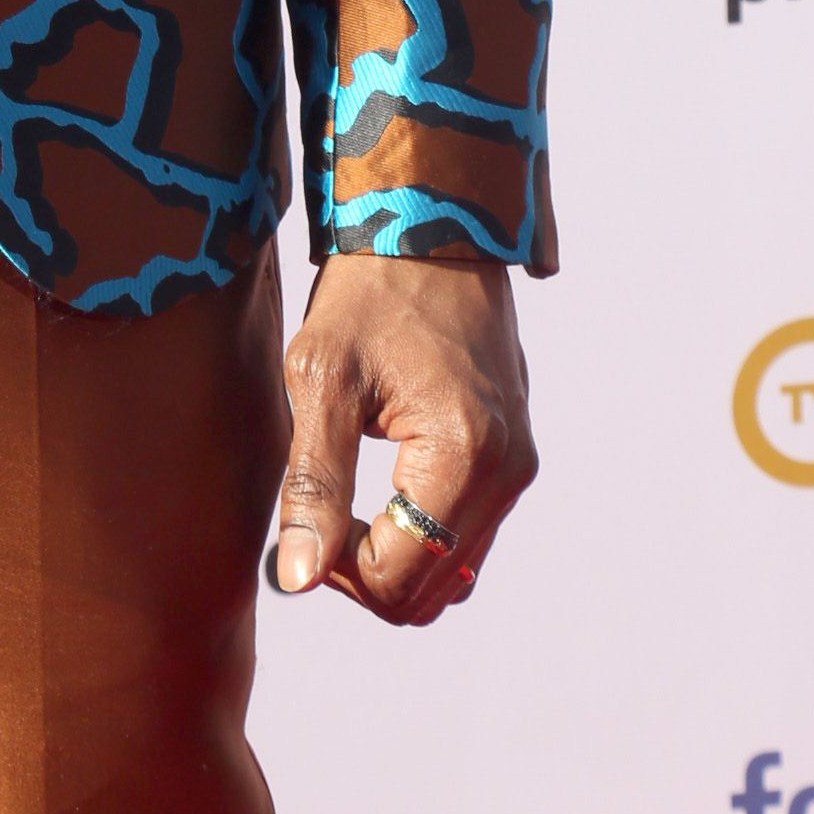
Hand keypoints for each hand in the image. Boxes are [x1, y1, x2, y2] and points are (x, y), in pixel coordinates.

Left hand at [272, 254, 536, 627]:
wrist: (427, 223)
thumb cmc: (367, 292)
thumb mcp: (320, 378)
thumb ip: (312, 483)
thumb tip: (296, 579)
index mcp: (465, 454)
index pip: (399, 578)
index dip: (337, 569)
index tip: (301, 516)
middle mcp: (508, 470)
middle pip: (431, 590)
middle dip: (365, 571)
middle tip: (316, 512)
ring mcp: (518, 463)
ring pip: (451, 570)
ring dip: (392, 554)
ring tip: (342, 493)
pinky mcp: (514, 454)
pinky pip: (466, 533)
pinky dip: (419, 532)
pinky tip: (376, 483)